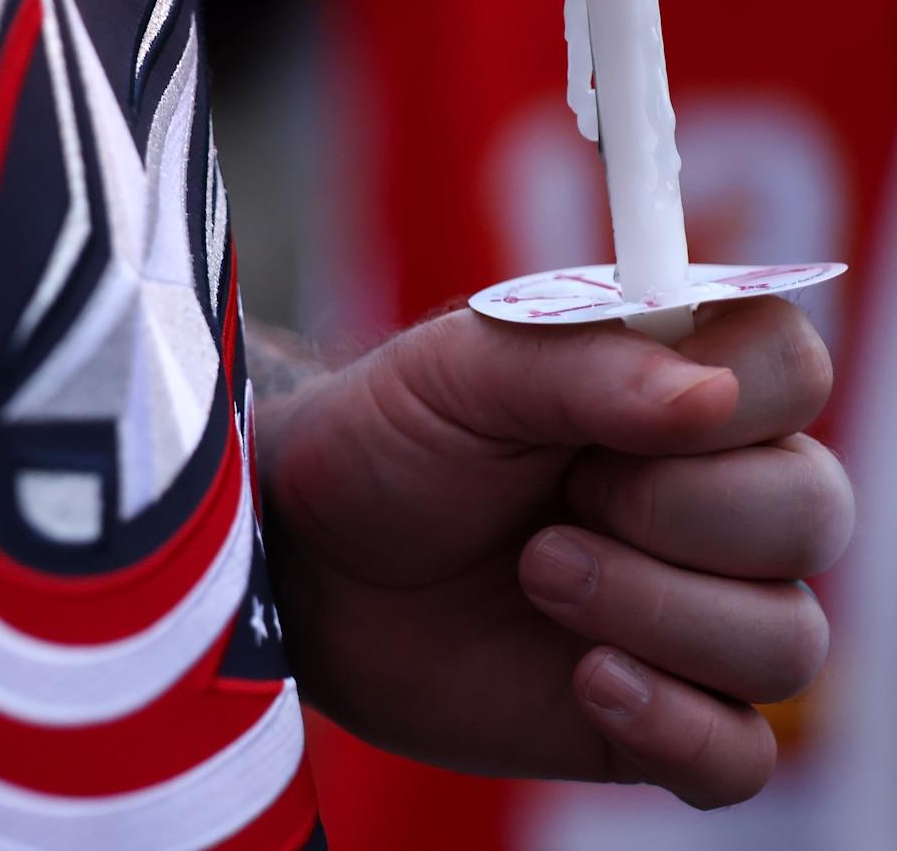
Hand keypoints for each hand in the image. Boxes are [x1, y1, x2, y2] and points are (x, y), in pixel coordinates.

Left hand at [253, 297, 851, 808]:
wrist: (309, 561)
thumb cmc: (387, 444)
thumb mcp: (457, 372)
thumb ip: (582, 364)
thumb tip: (713, 397)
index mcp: (678, 388)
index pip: (793, 372)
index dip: (732, 395)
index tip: (621, 419)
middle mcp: (710, 500)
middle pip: (810, 512)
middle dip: (679, 514)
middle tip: (559, 508)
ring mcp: (691, 614)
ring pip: (786, 639)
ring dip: (658, 612)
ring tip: (537, 575)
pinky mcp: (656, 717)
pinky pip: (741, 755)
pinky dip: (678, 726)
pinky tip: (589, 682)